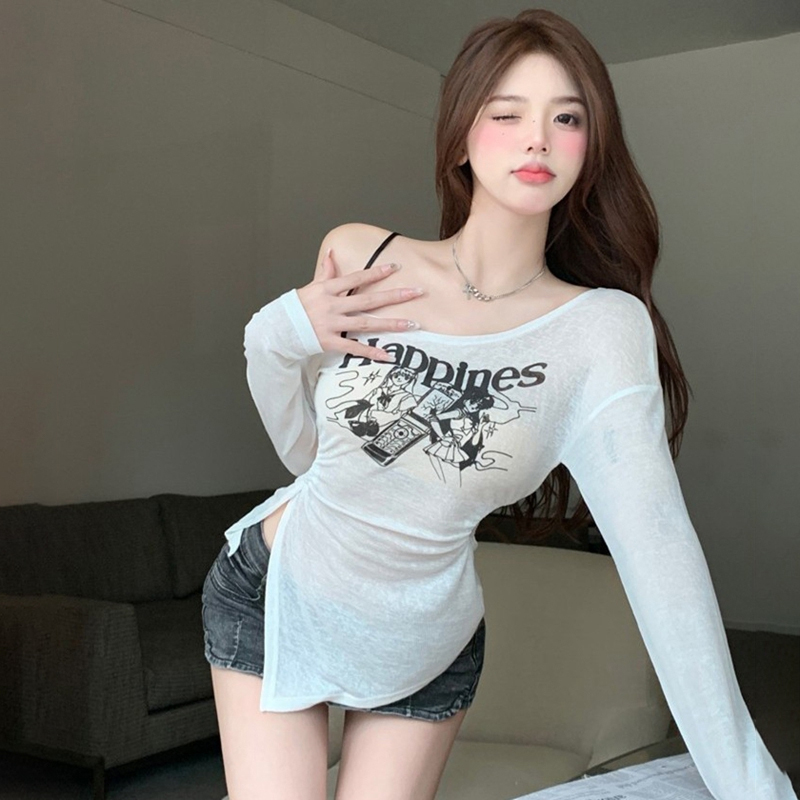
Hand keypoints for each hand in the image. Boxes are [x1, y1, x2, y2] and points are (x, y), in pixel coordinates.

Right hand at [296, 248, 423, 361]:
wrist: (279, 330)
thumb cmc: (296, 307)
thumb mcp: (311, 287)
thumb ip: (325, 272)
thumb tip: (331, 253)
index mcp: (328, 289)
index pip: (356, 278)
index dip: (376, 273)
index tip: (396, 267)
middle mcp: (332, 306)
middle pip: (368, 300)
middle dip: (395, 296)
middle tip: (417, 292)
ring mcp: (332, 325)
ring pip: (366, 324)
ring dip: (391, 324)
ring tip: (412, 324)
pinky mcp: (330, 342)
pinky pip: (354, 348)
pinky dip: (371, 352)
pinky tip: (388, 354)